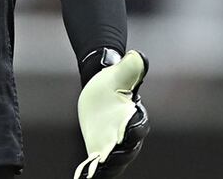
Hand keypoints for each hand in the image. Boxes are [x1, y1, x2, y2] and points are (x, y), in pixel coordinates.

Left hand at [74, 49, 149, 178]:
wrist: (101, 86)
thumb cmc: (114, 78)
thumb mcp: (121, 72)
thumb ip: (130, 68)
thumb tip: (138, 56)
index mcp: (135, 116)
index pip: (137, 127)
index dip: (132, 131)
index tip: (124, 134)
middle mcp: (128, 133)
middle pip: (128, 149)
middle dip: (119, 155)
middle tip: (107, 159)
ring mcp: (114, 142)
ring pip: (115, 160)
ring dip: (107, 167)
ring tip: (97, 172)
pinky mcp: (100, 146)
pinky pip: (98, 162)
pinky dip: (94, 170)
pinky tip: (84, 177)